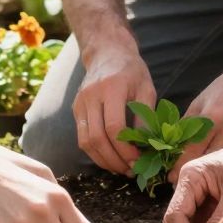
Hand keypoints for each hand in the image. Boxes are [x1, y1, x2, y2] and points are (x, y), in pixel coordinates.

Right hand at [73, 39, 155, 175]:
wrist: (107, 52)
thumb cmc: (131, 70)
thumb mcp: (147, 89)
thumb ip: (146, 117)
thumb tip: (147, 147)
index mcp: (112, 88)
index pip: (114, 127)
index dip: (126, 149)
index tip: (138, 160)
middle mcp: (91, 95)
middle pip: (97, 138)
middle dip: (114, 160)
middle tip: (130, 171)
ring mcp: (80, 103)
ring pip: (86, 141)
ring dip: (103, 160)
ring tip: (120, 168)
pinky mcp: (76, 109)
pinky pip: (82, 137)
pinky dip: (95, 152)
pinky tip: (109, 158)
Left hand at [172, 63, 222, 175]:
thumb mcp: (200, 101)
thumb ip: (187, 124)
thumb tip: (171, 147)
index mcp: (210, 118)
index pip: (190, 150)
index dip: (177, 167)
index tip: (169, 178)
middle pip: (206, 162)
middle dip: (192, 173)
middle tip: (181, 184)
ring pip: (222, 164)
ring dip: (209, 174)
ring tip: (199, 182)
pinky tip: (220, 171)